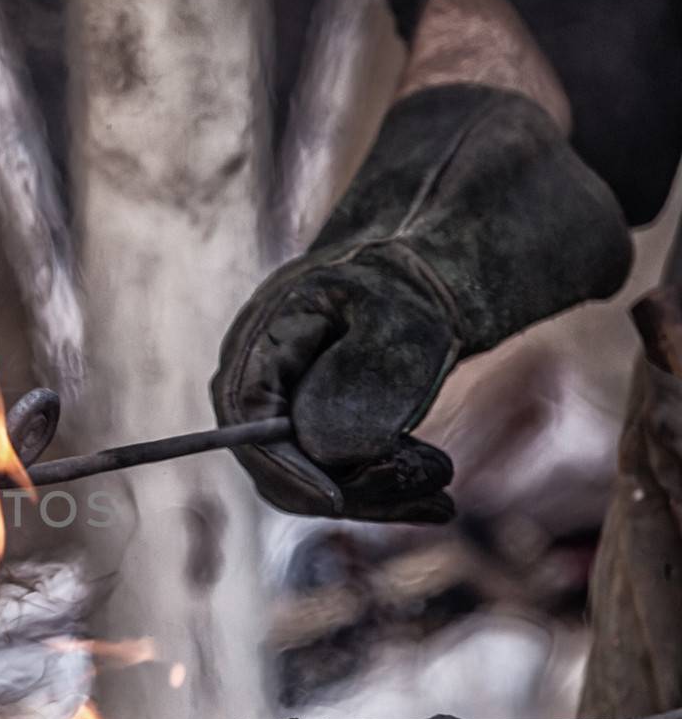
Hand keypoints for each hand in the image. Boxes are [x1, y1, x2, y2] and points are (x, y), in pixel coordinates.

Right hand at [212, 85, 631, 522]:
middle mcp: (266, 368)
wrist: (471, 219)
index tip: (351, 499)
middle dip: (352, 488)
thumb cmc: (442, 249)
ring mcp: (297, 391)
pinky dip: (387, 485)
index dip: (295, 475)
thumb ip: (371, 374)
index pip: (249, 429)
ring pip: (312, 477)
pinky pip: (339, 468)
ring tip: (447, 483)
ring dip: (378, 493)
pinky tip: (439, 491)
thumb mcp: (418, 306)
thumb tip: (328, 452)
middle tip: (439, 480)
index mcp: (266, 333)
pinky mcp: (330, 408)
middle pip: (278, 464)